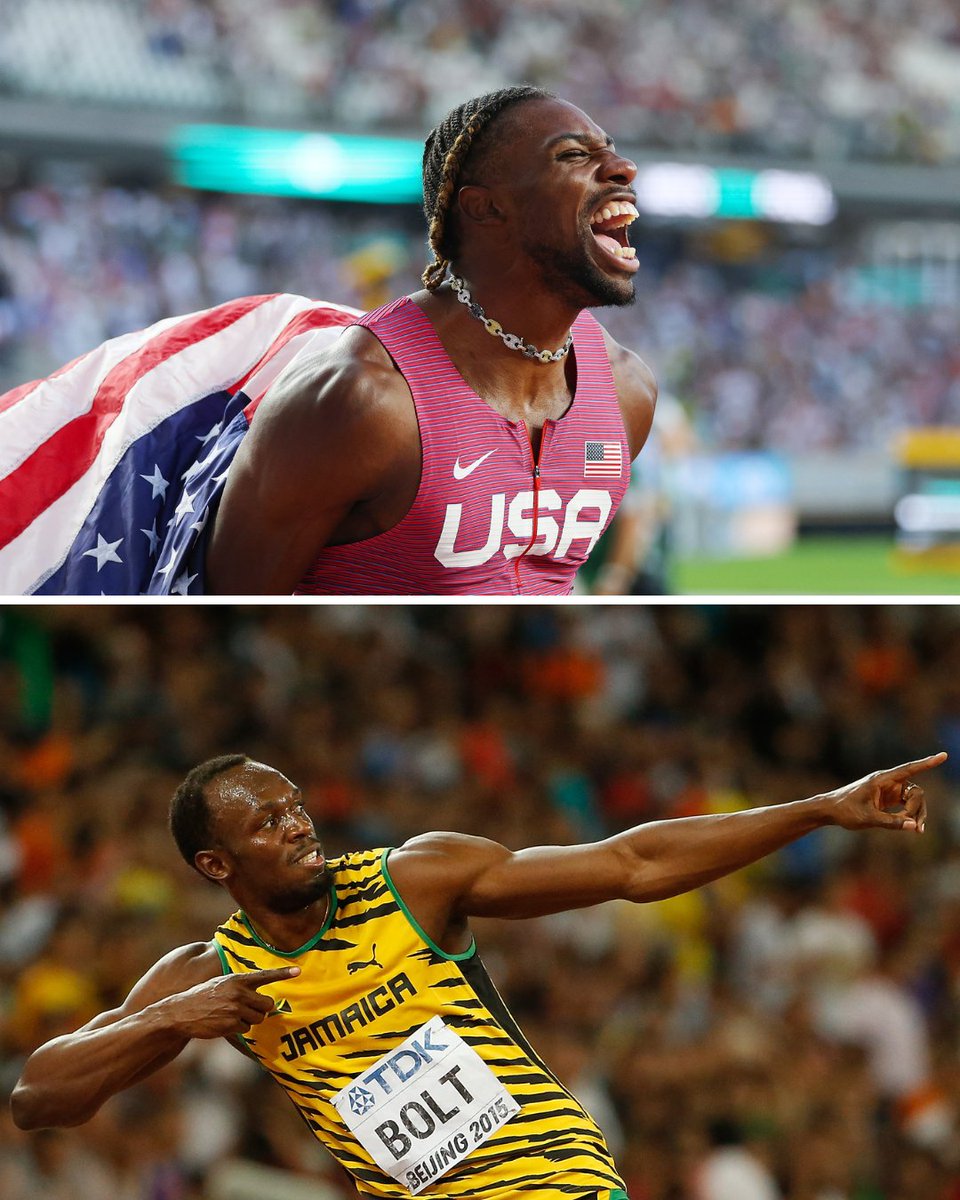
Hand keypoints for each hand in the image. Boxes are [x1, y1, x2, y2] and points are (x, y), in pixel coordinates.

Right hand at [160, 966, 299, 1038]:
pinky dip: (239, 1028)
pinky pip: (246, 1029)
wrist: (180, 1012)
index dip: (283, 973)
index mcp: (237, 979)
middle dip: (263, 1009)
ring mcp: (235, 1009)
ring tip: (232, 1015)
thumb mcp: (221, 983)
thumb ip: (240, 986)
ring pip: (258, 1018)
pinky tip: (224, 1023)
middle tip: (252, 1009)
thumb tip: (260, 995)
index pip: (265, 976)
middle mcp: (239, 993)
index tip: (298, 970)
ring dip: (250, 1019)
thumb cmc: (203, 996)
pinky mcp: (230, 1024)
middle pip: (267, 1004)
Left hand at [826, 752, 946, 832]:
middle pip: (916, 792)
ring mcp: (888, 790)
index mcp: (882, 779)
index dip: (927, 763)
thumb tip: (913, 826)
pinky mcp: (888, 799)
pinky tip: (913, 828)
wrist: (829, 810)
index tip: (944, 756)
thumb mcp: (867, 818)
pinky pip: (906, 805)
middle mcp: (888, 782)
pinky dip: (911, 816)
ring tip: (916, 831)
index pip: (910, 769)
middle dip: (918, 809)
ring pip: (913, 799)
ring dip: (916, 814)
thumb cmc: (845, 811)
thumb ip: (890, 822)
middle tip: (915, 827)